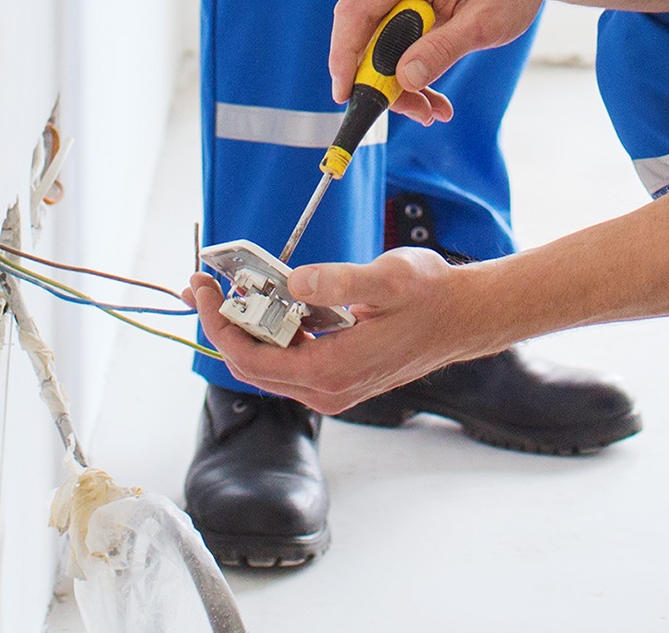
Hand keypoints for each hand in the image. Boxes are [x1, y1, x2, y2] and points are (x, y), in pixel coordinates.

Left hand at [188, 246, 488, 414]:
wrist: (465, 317)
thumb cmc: (432, 297)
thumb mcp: (389, 278)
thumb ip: (340, 281)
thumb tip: (295, 281)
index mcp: (332, 370)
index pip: (252, 359)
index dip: (219, 326)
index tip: (204, 290)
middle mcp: (328, 389)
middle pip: (252, 367)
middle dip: (222, 327)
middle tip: (204, 287)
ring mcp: (334, 388)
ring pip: (270, 366)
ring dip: (244, 331)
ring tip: (227, 292)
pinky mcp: (340, 378)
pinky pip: (291, 362)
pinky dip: (270, 335)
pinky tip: (268, 304)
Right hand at [328, 0, 550, 125]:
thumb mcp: (483, 23)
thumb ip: (443, 49)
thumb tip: (404, 79)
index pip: (355, 13)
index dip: (343, 56)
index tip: (346, 95)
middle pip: (365, 37)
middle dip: (383, 82)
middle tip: (417, 113)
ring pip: (380, 46)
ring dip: (400, 83)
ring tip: (434, 111)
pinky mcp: (408, 4)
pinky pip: (396, 43)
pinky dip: (410, 71)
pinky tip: (433, 98)